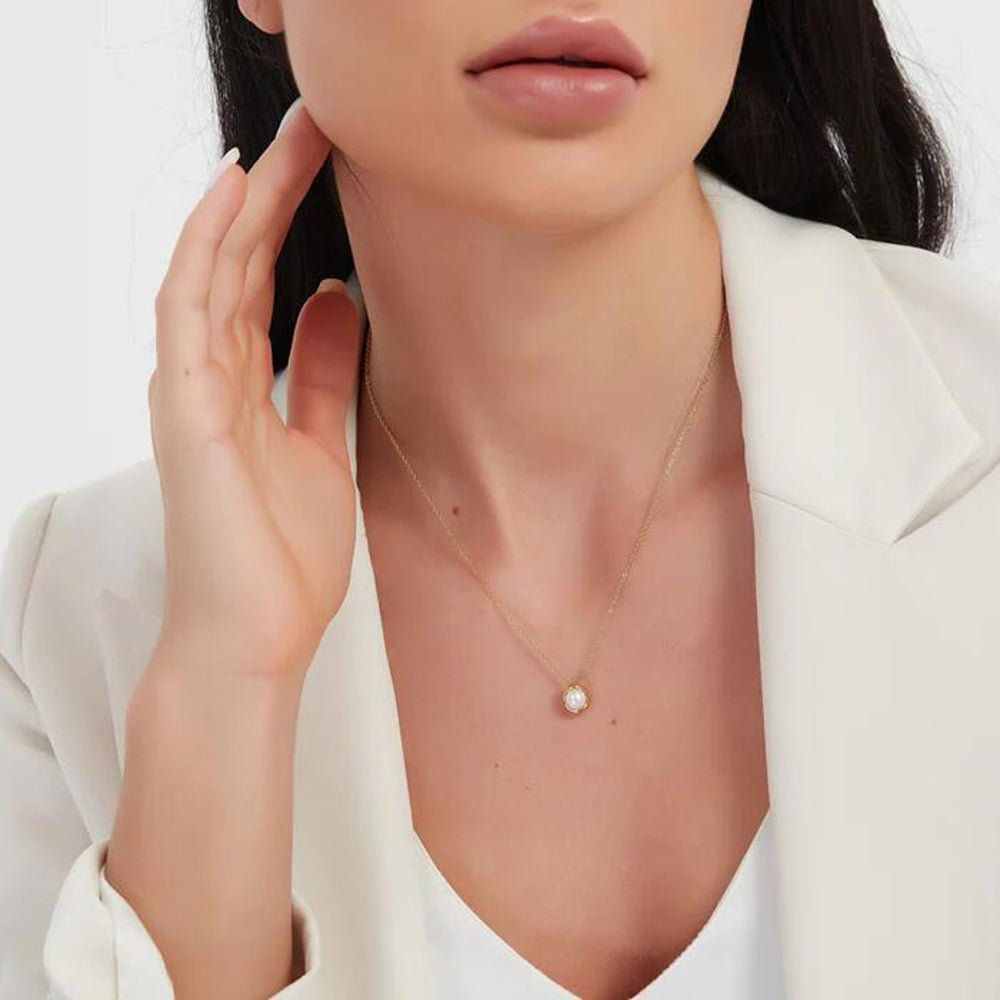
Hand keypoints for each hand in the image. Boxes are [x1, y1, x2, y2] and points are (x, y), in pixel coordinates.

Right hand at [147, 100, 362, 685]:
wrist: (255, 637)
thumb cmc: (280, 554)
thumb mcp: (323, 444)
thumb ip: (322, 373)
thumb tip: (336, 301)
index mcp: (239, 386)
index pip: (258, 280)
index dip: (288, 218)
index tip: (331, 165)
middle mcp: (206, 377)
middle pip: (234, 261)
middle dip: (274, 192)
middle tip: (318, 127)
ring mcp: (189, 389)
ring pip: (206, 269)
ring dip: (244, 201)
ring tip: (286, 139)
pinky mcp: (184, 410)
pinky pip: (187, 309)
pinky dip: (206, 249)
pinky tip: (232, 195)